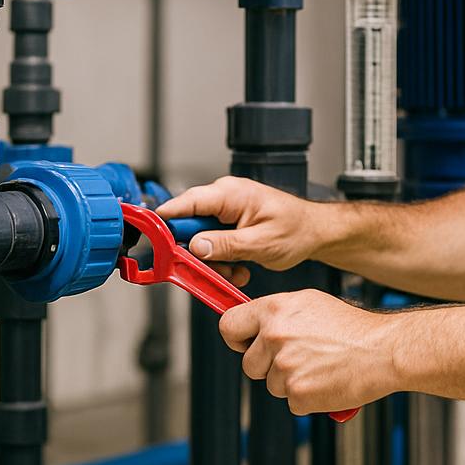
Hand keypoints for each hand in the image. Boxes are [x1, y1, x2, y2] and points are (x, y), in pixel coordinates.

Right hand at [156, 176, 331, 277]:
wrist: (314, 232)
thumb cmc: (296, 229)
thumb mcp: (260, 243)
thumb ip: (225, 245)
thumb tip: (195, 246)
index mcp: (229, 194)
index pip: (185, 203)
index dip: (164, 221)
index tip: (151, 240)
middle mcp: (223, 198)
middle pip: (188, 226)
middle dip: (198, 252)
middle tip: (212, 269)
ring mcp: (225, 211)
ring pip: (200, 239)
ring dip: (214, 260)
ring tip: (236, 270)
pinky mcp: (228, 224)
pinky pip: (213, 243)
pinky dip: (223, 259)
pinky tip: (240, 267)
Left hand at [219, 289, 400, 414]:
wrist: (382, 350)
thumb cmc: (351, 327)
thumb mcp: (309, 304)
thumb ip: (277, 315)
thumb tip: (253, 325)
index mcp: (274, 310)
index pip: (229, 326)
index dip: (236, 338)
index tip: (245, 343)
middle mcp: (275, 337)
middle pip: (249, 364)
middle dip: (267, 365)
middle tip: (297, 357)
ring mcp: (285, 367)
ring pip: (271, 384)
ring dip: (290, 381)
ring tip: (319, 364)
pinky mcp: (298, 394)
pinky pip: (291, 401)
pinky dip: (306, 396)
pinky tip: (325, 379)